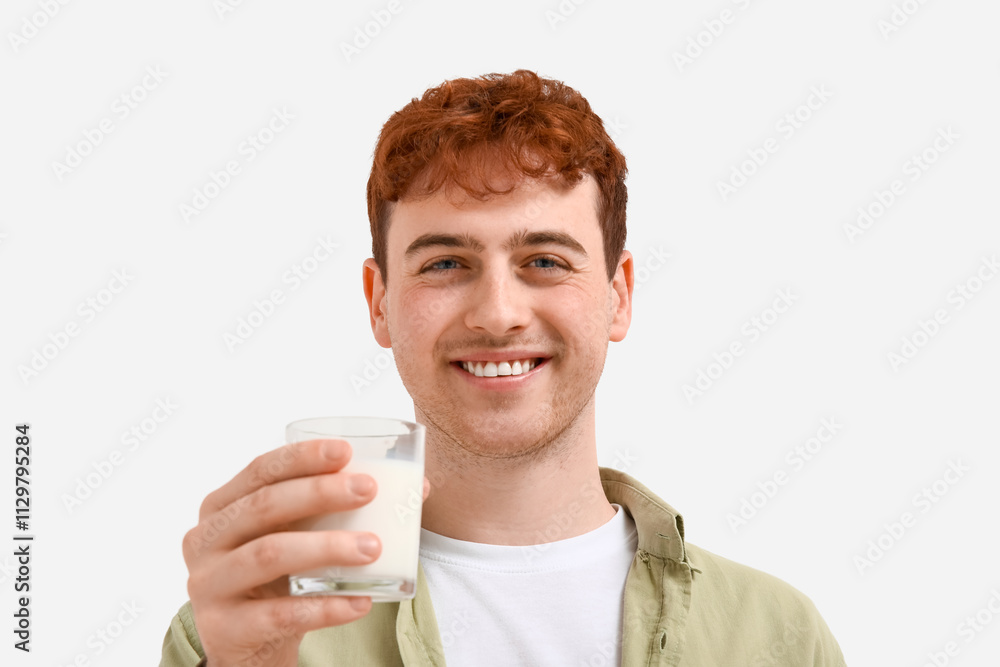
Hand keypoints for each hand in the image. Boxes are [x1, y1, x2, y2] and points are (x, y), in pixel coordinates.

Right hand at [181, 438, 429, 666]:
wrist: (249, 646)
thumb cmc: (279, 577)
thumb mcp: (299, 536)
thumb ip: (340, 508)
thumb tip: (418, 487)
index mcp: (222, 506)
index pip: (259, 470)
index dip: (301, 457)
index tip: (346, 451)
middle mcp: (204, 540)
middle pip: (264, 506)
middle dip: (320, 493)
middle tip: (369, 489)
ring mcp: (208, 584)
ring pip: (269, 555)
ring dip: (327, 547)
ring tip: (374, 547)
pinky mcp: (224, 628)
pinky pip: (279, 615)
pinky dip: (325, 607)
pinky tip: (361, 602)